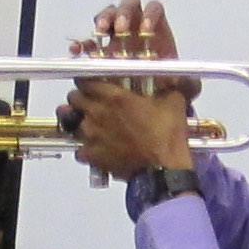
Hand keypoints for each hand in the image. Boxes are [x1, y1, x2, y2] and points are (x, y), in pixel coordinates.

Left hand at [61, 0, 205, 182]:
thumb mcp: (174, 103)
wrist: (163, 169)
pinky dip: (85, 149)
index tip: (91, 83)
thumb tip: (176, 80)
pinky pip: (79, 150)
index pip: (85, 81)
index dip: (87, 82)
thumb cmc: (166, 136)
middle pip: (73, 99)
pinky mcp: (91, 156)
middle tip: (91, 103)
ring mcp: (90, 136)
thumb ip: (169, 87)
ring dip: (80, 122)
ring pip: (72, 123)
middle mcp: (97, 113)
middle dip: (80, 99)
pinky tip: (96, 149)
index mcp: (113, 97)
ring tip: (92, 126)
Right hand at [87, 0, 197, 98]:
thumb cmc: (168, 88)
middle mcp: (136, 26)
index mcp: (158, 28)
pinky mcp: (100, 50)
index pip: (154, 9)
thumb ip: (189, 84)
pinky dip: (82, 43)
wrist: (149, 101)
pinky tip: (78, 51)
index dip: (150, 14)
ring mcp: (116, 35)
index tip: (146, 30)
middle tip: (120, 28)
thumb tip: (181, 80)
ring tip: (100, 32)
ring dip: (103, 19)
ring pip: (108, 15)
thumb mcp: (184, 88)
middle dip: (123, 13)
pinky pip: (88, 41)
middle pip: (128, 5)